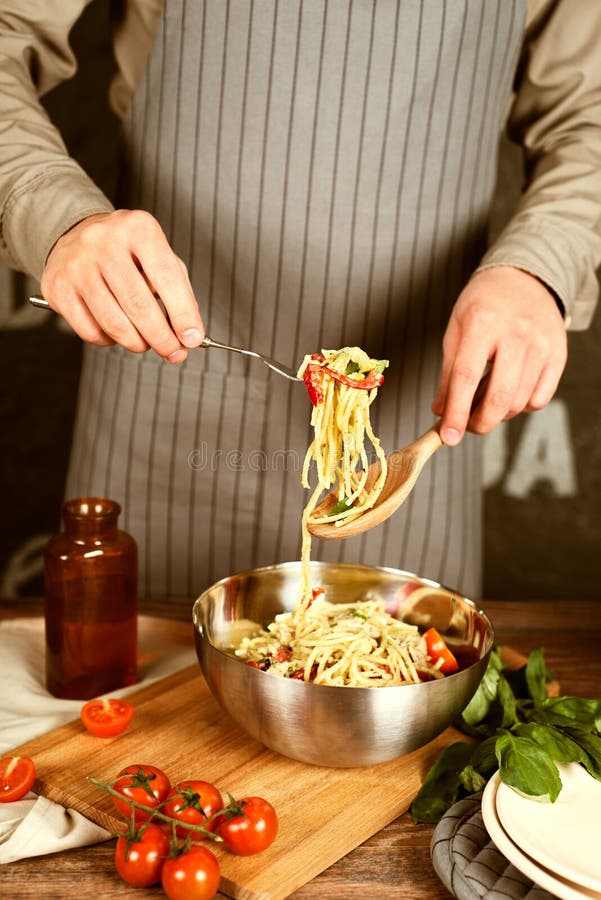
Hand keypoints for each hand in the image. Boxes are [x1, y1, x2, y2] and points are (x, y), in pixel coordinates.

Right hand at [40, 210, 204, 363]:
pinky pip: (90, 330)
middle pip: (138, 305)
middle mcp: (104, 242)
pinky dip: (109, 340)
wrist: (76, 233)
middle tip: (174, 353)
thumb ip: (178, 291)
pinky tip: (116, 332)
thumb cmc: (127, 251)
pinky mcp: (58, 287)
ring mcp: (77, 264)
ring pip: (113, 323)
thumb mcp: (157, 255)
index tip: (192, 339)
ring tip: (146, 343)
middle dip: (161, 338)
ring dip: (137, 343)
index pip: (166, 277)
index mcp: (138, 228)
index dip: (183, 314)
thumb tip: (188, 335)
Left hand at [432, 266, 567, 444]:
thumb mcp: (456, 329)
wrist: (524, 278)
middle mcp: (516, 334)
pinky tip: (509, 392)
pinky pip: (540, 399)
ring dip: (498, 415)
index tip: (447, 437)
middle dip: (479, 423)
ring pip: (520, 402)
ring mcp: (541, 344)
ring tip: (485, 403)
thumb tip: (441, 411)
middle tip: (467, 427)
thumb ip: (448, 372)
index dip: (456, 413)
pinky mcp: (558, 354)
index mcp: (482, 323)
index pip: (466, 378)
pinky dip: (521, 406)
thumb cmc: (484, 304)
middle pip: (499, 397)